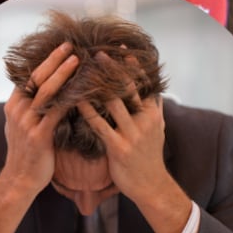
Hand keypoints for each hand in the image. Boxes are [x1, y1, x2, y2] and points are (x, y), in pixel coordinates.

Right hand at [0, 42, 79, 196]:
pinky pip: (57, 112)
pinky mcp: (39, 136)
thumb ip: (29, 107)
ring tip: (78, 60)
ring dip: (63, 74)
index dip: (46, 61)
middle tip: (70, 46)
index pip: (29, 76)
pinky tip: (85, 91)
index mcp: (13, 105)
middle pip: (37, 78)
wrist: (21, 179)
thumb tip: (42, 90)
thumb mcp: (20, 125)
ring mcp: (27, 123)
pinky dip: (71, 99)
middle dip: (54, 60)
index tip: (61, 47)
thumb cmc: (27, 152)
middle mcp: (17, 110)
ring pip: (46, 92)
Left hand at [76, 53, 189, 232]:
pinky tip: (75, 100)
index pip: (144, 83)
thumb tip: (154, 89)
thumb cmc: (149, 156)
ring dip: (97, 86)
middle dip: (113, 69)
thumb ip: (154, 109)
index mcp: (153, 113)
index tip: (122, 47)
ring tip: (83, 70)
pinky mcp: (119, 148)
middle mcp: (145, 120)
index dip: (133, 65)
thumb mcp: (157, 129)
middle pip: (129, 88)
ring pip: (113, 103)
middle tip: (97, 52)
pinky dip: (87, 111)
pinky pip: (99, 125)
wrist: (150, 186)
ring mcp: (133, 134)